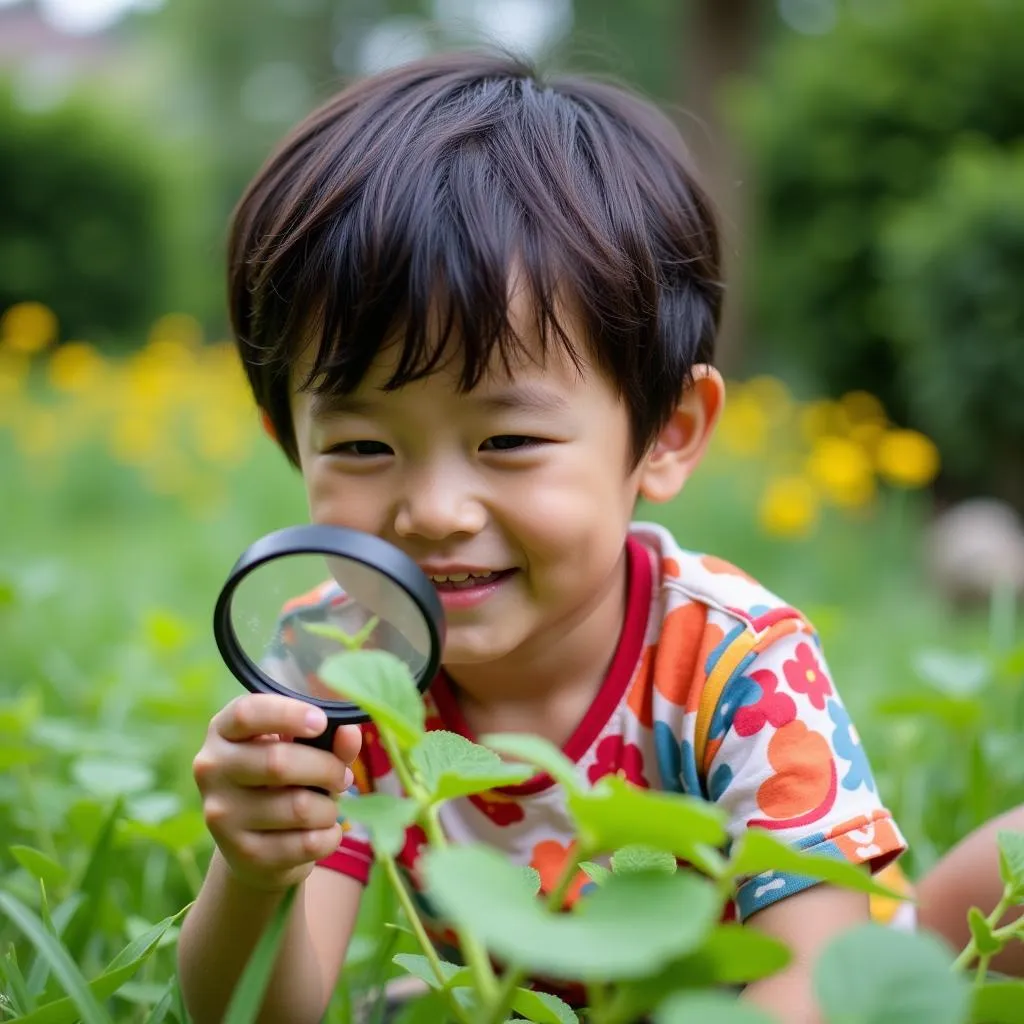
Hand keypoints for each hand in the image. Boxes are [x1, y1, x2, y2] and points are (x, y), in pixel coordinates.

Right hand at [192, 694, 361, 891]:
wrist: (256, 846)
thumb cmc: (283, 781)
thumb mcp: (304, 751)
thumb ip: (329, 739)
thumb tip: (349, 733)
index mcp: (223, 731)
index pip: (246, 714)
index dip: (288, 714)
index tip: (322, 722)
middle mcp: (211, 770)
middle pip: (278, 762)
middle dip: (326, 768)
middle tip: (342, 777)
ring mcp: (222, 815)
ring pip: (298, 806)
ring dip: (329, 807)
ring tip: (328, 807)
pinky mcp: (241, 854)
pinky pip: (306, 843)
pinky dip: (329, 836)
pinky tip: (325, 832)